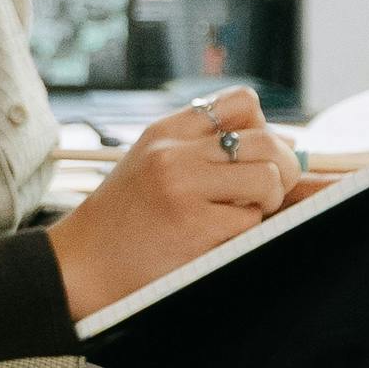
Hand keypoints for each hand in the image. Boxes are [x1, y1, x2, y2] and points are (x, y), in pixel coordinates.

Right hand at [51, 87, 309, 319]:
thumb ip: (206, 147)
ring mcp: (184, 189)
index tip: (259, 154)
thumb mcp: (154, 163)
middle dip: (283, 168)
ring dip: (266, 203)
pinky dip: (244, 233)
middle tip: (268, 191)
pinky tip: (216, 238)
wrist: (82, 264)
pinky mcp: (195, 227)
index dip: (266, 128)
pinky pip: (250, 222)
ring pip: (267, 180)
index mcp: (166, 132)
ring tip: (240, 215)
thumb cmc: (126, 218)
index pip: (243, 103)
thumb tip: (286, 142)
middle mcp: (174, 153)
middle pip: (267, 142)